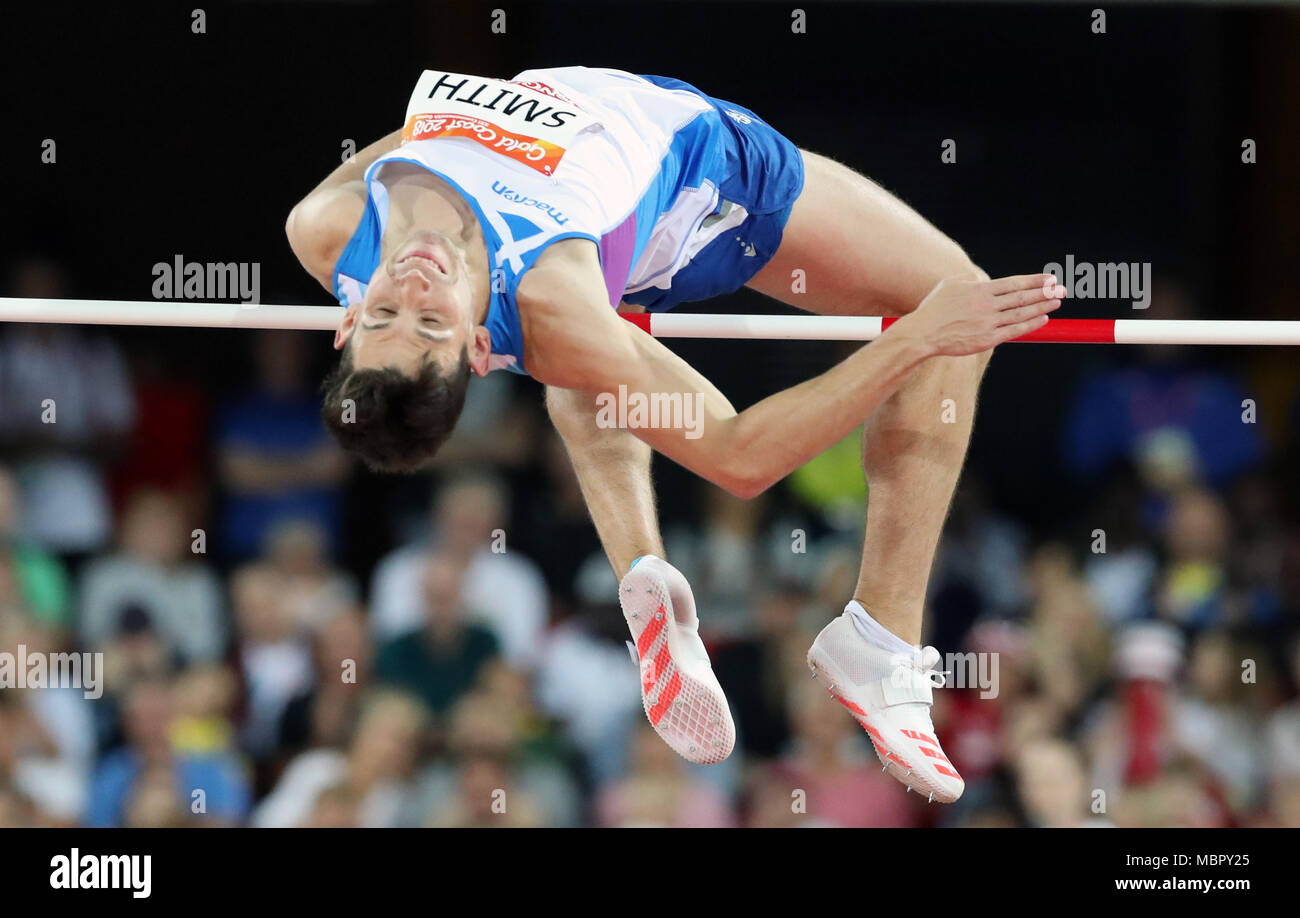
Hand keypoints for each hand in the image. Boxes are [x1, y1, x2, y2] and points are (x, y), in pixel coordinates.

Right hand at [895, 273, 1065, 356]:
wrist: (923, 333)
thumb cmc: (933, 309)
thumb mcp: (950, 285)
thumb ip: (969, 280)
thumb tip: (981, 278)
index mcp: (980, 289)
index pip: (1014, 283)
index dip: (1034, 281)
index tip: (1049, 278)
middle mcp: (987, 304)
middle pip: (1022, 297)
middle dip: (1045, 292)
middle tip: (1062, 290)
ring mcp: (988, 322)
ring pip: (1021, 313)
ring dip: (1043, 307)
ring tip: (1057, 302)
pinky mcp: (987, 339)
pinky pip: (1014, 330)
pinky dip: (1031, 324)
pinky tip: (1043, 319)